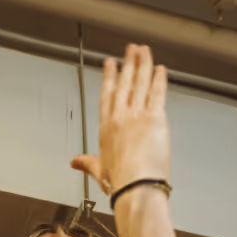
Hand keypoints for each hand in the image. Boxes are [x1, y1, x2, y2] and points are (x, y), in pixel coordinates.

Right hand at [71, 45, 169, 195]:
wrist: (136, 187)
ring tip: (144, 51)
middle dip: (127, 64)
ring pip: (139, 83)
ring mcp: (137, 115)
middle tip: (130, 49)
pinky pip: (157, 93)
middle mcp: (120, 118)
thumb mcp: (99, 170)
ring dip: (143, 64)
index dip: (110, 77)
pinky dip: (159, 79)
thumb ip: (87, 163)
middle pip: (124, 84)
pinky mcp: (154, 118)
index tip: (111, 65)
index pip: (107, 95)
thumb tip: (75, 162)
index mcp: (106, 128)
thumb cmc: (120, 182)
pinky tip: (161, 69)